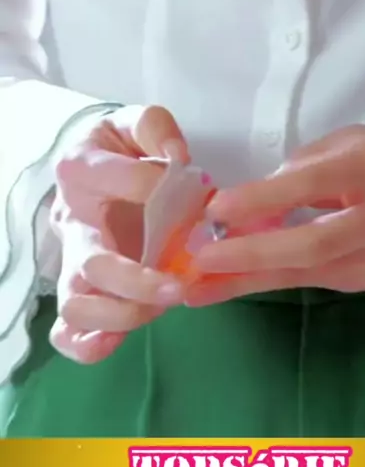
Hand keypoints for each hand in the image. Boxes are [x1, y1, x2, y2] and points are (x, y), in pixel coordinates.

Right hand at [50, 105, 188, 362]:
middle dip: (137, 281)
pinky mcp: (84, 291)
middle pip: (90, 263)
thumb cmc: (124, 148)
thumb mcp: (138, 123)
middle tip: (179, 284)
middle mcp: (72, 222)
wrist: (97, 166)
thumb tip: (177, 160)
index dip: (152, 188)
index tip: (194, 191)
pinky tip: (113, 343)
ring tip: (160, 307)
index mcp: (81, 172)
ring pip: (76, 304)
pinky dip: (87, 343)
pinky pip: (69, 331)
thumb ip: (157, 129)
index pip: (109, 180)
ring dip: (120, 314)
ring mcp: (75, 262)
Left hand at [186, 125, 364, 305]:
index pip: (312, 185)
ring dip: (247, 279)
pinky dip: (267, 280)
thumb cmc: (363, 157)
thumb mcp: (329, 147)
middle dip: (251, 255)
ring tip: (199, 288)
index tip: (216, 210)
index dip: (263, 199)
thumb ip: (290, 177)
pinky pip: (310, 281)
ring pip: (306, 273)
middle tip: (201, 261)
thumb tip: (238, 212)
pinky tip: (229, 283)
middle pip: (313, 244)